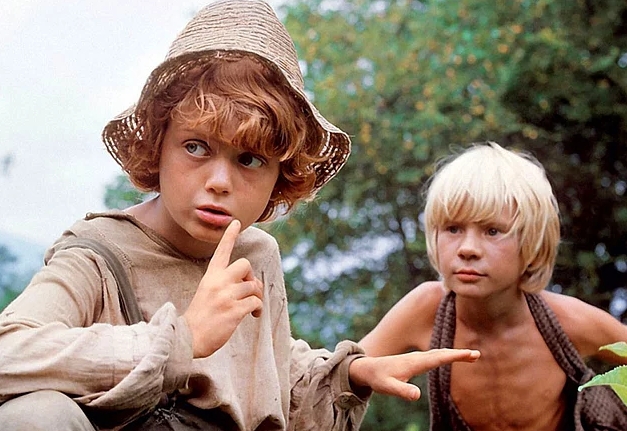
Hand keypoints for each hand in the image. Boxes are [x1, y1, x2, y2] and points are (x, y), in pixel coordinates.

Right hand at [183, 220, 263, 357]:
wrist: (187, 338)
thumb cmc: (199, 318)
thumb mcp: (207, 293)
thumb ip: (225, 284)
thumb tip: (252, 284)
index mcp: (210, 277)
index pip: (222, 251)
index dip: (230, 235)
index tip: (236, 222)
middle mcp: (218, 282)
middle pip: (245, 264)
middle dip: (251, 276)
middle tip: (248, 290)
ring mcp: (226, 296)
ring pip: (253, 286)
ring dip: (255, 297)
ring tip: (250, 309)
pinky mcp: (234, 310)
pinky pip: (256, 302)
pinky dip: (257, 309)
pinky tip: (252, 315)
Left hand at [348, 348, 479, 400]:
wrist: (367, 369)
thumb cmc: (378, 378)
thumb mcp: (388, 388)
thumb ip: (402, 391)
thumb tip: (417, 396)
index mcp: (415, 362)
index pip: (439, 358)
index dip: (455, 356)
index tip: (471, 354)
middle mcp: (418, 357)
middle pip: (442, 353)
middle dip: (460, 354)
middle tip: (477, 354)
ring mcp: (417, 358)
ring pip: (439, 353)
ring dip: (455, 354)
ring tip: (471, 355)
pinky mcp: (415, 361)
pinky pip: (434, 356)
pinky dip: (446, 355)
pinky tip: (450, 357)